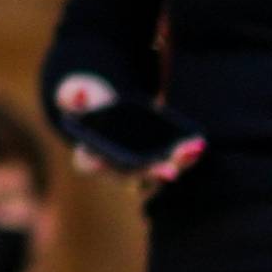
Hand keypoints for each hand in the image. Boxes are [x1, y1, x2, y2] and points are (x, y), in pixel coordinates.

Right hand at [53, 72, 204, 183]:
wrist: (114, 107)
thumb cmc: (92, 102)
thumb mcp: (78, 93)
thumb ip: (74, 94)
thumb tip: (81, 93)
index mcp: (88, 157)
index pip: (90, 165)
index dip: (95, 165)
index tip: (100, 162)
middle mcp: (116, 170)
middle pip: (133, 177)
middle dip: (152, 174)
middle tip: (169, 172)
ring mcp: (141, 169)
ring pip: (160, 174)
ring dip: (178, 165)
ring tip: (193, 150)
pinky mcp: (161, 161)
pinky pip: (175, 162)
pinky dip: (187, 155)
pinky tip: (197, 144)